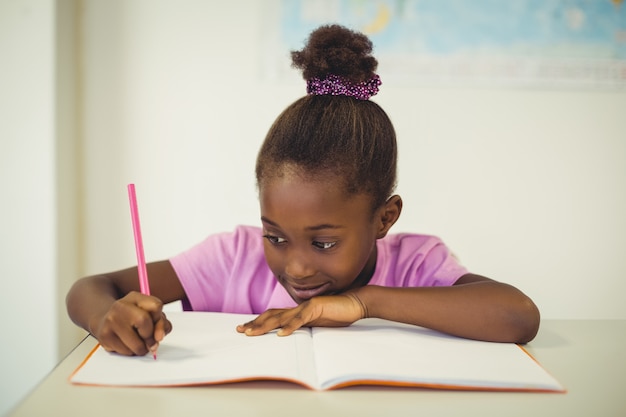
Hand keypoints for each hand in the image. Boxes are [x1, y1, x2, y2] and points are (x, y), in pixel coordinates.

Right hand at [90, 291, 171, 355]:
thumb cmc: (133, 318)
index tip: (155, 323)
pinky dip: (131, 352)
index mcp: (135, 297)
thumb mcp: (150, 314)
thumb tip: (159, 337)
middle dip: (150, 335)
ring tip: (137, 341)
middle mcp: (120, 306)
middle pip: (143, 321)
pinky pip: (127, 352)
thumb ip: (161, 323)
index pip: (155, 306)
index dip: (160, 319)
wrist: (105, 321)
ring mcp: (110, 321)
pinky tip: (127, 344)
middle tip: (147, 338)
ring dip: (142, 348)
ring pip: (137, 344)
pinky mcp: (104, 337)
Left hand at [236, 293, 366, 335]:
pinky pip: (300, 318)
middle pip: (272, 316)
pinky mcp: (316, 307)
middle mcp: (298, 308)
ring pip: (281, 317)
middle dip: (255, 323)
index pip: (273, 317)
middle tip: (241, 331)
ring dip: (266, 326)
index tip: (245, 329)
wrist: (355, 303)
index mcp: (297, 311)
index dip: (259, 322)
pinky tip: (281, 334)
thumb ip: (304, 328)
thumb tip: (291, 338)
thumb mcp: (317, 325)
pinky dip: (290, 326)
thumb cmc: (338, 315)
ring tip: (253, 333)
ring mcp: (306, 307)